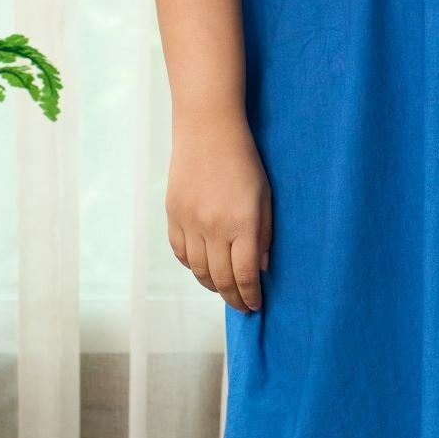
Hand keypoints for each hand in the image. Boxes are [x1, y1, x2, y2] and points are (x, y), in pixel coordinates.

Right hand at [166, 112, 272, 312]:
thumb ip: (264, 234)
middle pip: (220, 279)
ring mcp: (190, 222)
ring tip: (222, 289)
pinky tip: (201, 267)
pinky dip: (191, 265)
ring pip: (197, 270)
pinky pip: (180, 252)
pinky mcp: (173, 215)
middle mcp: (213, 228)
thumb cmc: (244, 161)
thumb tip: (260, 268)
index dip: (250, 296)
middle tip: (241, 306)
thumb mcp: (265, 197)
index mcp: (241, 224)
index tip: (255, 306)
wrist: (207, 131)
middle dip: (233, 298)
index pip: (245, 275)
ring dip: (211, 285)